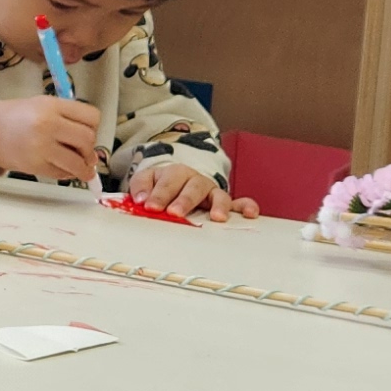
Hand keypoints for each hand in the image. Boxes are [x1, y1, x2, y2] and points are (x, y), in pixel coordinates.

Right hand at [0, 96, 101, 183]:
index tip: (87, 132)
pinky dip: (67, 174)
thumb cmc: (16, 116)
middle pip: (87, 140)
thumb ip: (68, 118)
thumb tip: (91, 147)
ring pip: (78, 162)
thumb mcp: (42, 105)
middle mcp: (48, 124)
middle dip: (90, 149)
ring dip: (85, 169)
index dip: (93, 127)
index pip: (91, 117)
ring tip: (82, 169)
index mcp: (52, 106)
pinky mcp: (36, 165)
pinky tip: (61, 168)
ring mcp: (42, 147)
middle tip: (84, 153)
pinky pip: (62, 173)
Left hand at [127, 159, 253, 220]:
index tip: (151, 207)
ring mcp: (212, 191)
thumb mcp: (146, 180)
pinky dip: (246, 206)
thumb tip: (140, 200)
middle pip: (192, 187)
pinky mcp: (225, 201)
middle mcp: (195, 180)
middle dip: (185, 200)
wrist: (178, 180)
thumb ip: (141, 187)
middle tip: (176, 212)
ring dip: (218, 205)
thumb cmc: (162, 184)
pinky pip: (239, 202)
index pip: (166, 183)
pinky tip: (250, 214)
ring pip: (218, 194)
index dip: (158, 194)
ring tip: (217, 217)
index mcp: (175, 173)